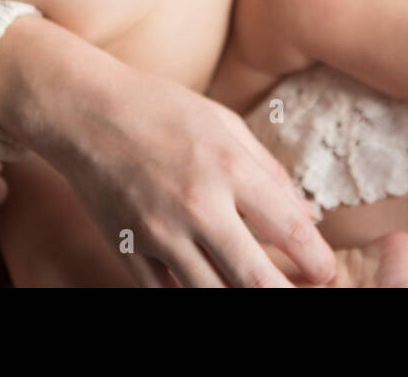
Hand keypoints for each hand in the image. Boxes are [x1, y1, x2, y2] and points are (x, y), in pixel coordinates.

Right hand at [33, 66, 336, 287]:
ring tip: (251, 286)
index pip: (291, 230)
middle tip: (297, 292)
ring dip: (239, 297)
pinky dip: (191, 294)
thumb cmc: (161, 109)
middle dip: (285, 294)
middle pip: (257, 280)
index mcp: (229, 167)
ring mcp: (159, 233)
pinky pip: (167, 295)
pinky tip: (208, 284)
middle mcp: (198, 205)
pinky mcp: (129, 250)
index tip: (323, 270)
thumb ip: (270, 172)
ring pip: (213, 297)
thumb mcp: (225, 123)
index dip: (317, 260)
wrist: (85, 111)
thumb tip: (307, 217)